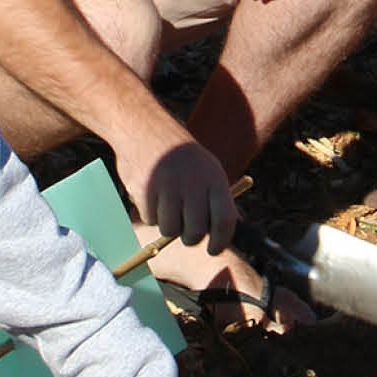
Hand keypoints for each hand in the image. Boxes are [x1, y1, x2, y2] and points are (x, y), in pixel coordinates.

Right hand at [114, 125, 238, 254]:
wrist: (144, 127)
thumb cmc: (180, 155)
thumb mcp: (207, 168)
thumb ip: (217, 197)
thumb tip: (231, 226)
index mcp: (214, 178)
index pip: (225, 220)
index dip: (221, 241)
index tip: (213, 250)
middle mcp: (193, 182)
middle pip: (195, 232)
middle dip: (189, 238)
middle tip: (184, 232)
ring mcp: (168, 185)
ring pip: (170, 230)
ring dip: (167, 226)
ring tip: (166, 207)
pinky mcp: (145, 188)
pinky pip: (150, 218)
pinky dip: (150, 213)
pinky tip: (151, 194)